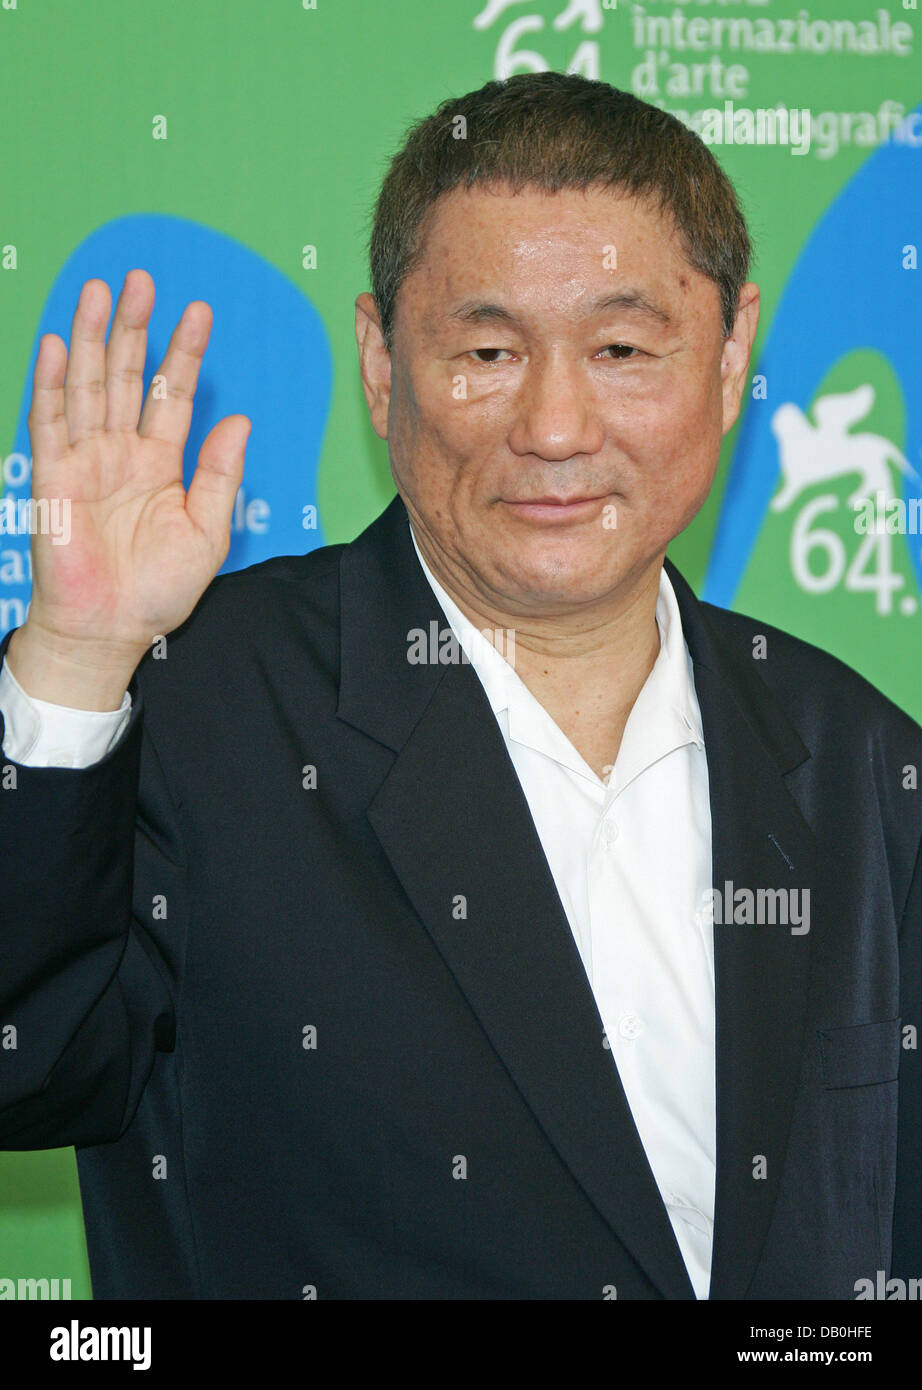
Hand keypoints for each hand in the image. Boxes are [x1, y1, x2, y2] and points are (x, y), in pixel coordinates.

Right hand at [8, 269, 248, 706]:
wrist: (112, 629)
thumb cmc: (159, 590)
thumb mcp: (208, 531)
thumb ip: (221, 474)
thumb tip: (239, 418)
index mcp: (160, 463)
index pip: (173, 394)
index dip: (184, 353)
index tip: (199, 311)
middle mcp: (121, 452)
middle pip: (128, 376)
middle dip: (136, 328)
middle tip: (144, 279)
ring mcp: (85, 460)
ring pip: (90, 386)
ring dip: (95, 338)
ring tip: (102, 291)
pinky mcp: (53, 476)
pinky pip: (50, 421)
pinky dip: (54, 383)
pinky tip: (62, 344)